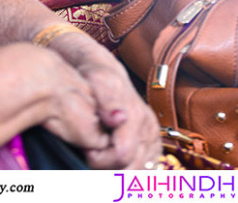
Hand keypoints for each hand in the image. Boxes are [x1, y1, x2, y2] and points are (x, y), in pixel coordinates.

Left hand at [47, 31, 160, 169]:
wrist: (99, 66)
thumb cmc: (93, 72)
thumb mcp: (95, 77)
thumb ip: (106, 99)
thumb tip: (118, 118)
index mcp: (137, 114)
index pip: (122, 155)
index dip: (100, 158)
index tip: (86, 149)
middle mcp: (149, 127)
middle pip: (131, 167)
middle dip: (108, 166)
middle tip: (90, 154)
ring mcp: (152, 136)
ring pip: (139, 171)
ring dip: (119, 170)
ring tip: (100, 155)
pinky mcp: (151, 142)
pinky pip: (146, 168)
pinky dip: (129, 169)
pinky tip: (113, 160)